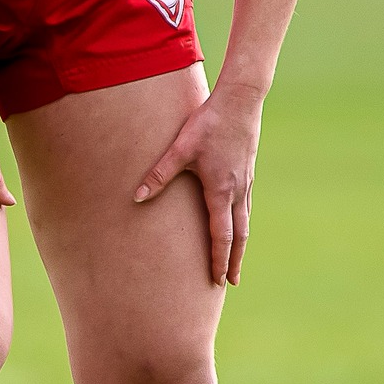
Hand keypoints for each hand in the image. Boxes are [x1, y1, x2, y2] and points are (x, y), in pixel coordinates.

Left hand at [134, 82, 262, 286]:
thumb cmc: (209, 122)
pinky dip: (242, 224)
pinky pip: (246, 206)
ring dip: (240, 245)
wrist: (241, 100)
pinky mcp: (247, 172)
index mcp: (220, 190)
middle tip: (230, 283)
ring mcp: (246, 182)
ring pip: (245, 222)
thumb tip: (136, 196)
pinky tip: (236, 225)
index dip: (219, 259)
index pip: (221, 235)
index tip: (217, 280)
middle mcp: (237, 191)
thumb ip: (159, 173)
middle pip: (239, 235)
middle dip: (234, 261)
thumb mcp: (181, 148)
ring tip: (235, 262)